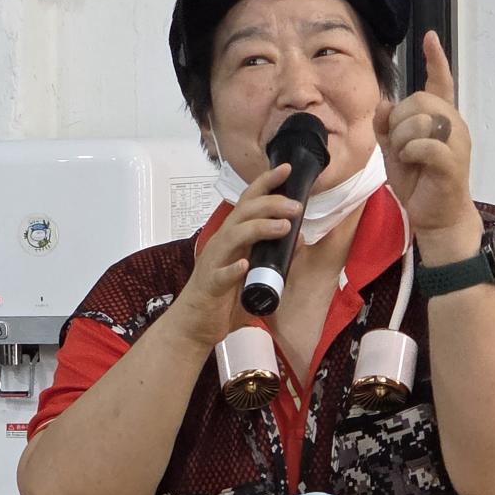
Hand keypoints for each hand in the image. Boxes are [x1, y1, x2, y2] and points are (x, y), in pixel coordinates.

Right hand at [167, 164, 301, 349]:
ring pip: (235, 235)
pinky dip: (233, 269)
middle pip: (244, 212)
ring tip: (284, 227)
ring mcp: (215, 262)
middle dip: (271, 203)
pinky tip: (244, 265)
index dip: (266, 183)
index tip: (285, 169)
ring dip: (260, 227)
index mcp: (233, 237)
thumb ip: (276, 257)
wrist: (194, 324)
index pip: (249, 203)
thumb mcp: (255, 273)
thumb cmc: (222, 297)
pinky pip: (221, 274)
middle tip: (297, 206)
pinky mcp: (211, 285)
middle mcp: (222, 243)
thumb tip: (299, 239)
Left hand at [377, 32, 478, 253]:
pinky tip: (413, 162)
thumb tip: (384, 103)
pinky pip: (426, 144)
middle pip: (421, 99)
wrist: (435, 216)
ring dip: (403, 138)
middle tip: (399, 143)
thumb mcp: (394, 150)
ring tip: (406, 156)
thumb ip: (386, 126)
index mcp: (440, 119)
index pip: (440, 82)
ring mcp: (457, 142)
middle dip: (400, 119)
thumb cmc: (418, 181)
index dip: (435, 60)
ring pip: (423, 120)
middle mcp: (453, 124)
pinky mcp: (454, 162)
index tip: (430, 37)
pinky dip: (411, 152)